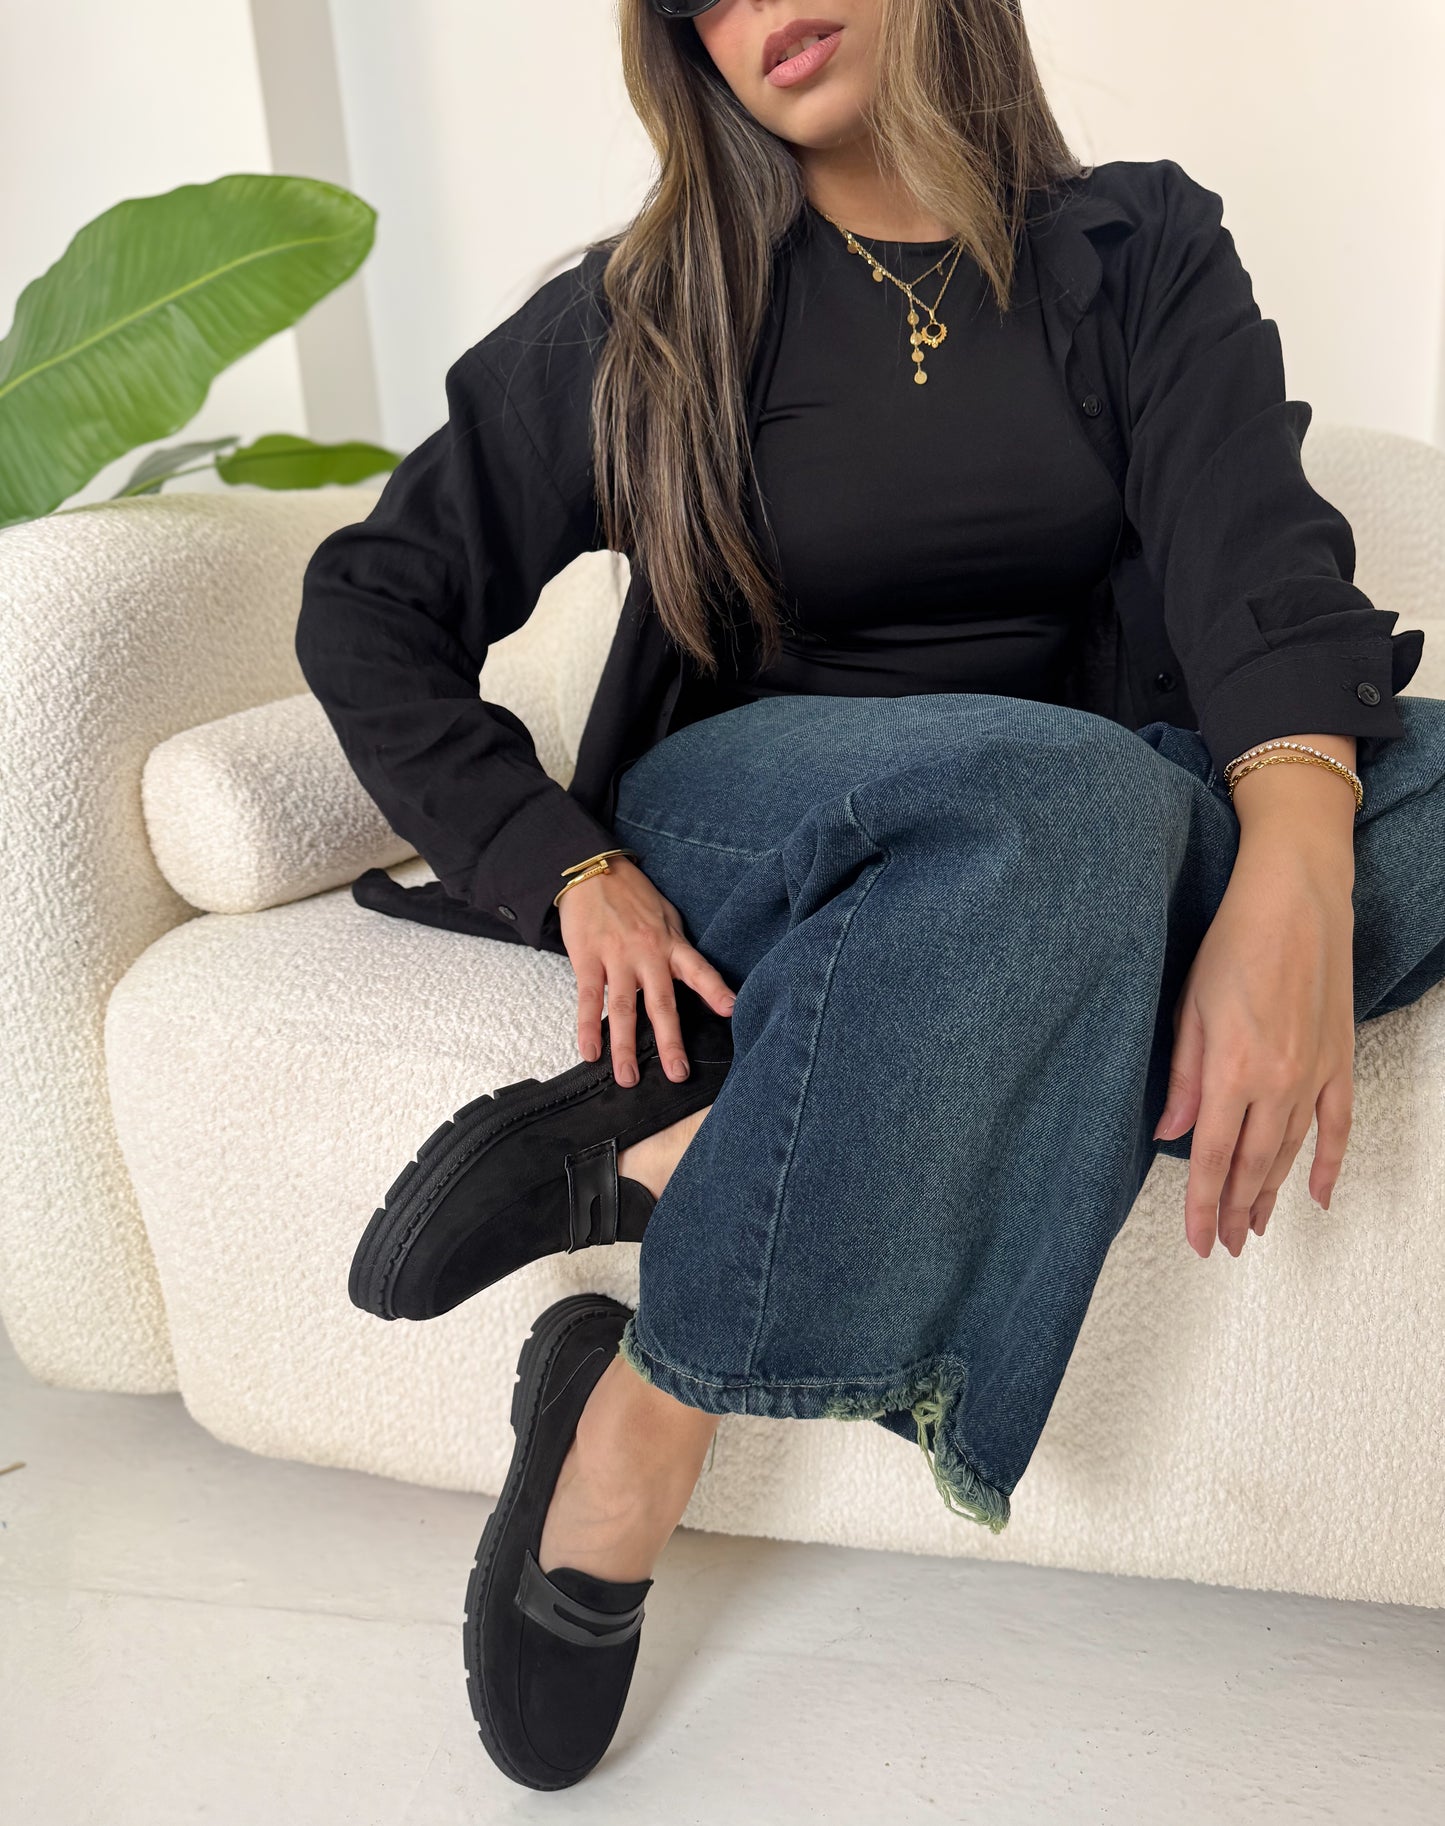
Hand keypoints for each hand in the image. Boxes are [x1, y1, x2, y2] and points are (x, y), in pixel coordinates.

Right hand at [556, 857, 736, 1087]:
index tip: (732, 1011)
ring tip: (628, 1077)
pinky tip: (590, 1052)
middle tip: (677, 1073)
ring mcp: (616, 957)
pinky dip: (588, 1028)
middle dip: (670, 1041)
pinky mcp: (587, 959)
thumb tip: (692, 979)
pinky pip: (590, 999)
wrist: (590, 870)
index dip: (716, 990)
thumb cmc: (631, 895)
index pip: (699, 970)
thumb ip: (677, 948)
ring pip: (624, 1009)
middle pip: (662, 1003)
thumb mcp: (666, 915)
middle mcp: (647, 953)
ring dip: (625, 1047)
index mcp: (670, 943)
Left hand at [1153, 835, 1355, 1256]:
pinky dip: (1327, 1162)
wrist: (1295, 901)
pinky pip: (1336, 1124)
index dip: (1200, 1206)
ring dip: (1269, 1193)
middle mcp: (1277, 1082)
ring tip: (1252, 1225)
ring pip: (1289, 1151)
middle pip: (1251, 1165)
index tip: (1196, 1240)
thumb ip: (1183, 1078)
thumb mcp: (1188, 1008)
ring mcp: (1313, 1073)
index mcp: (1232, 1070)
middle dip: (1232, 1210)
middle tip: (1221, 1244)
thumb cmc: (1232, 944)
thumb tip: (1170, 1133)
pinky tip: (1317, 1194)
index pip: (1210, 1158)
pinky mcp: (1338, 1058)